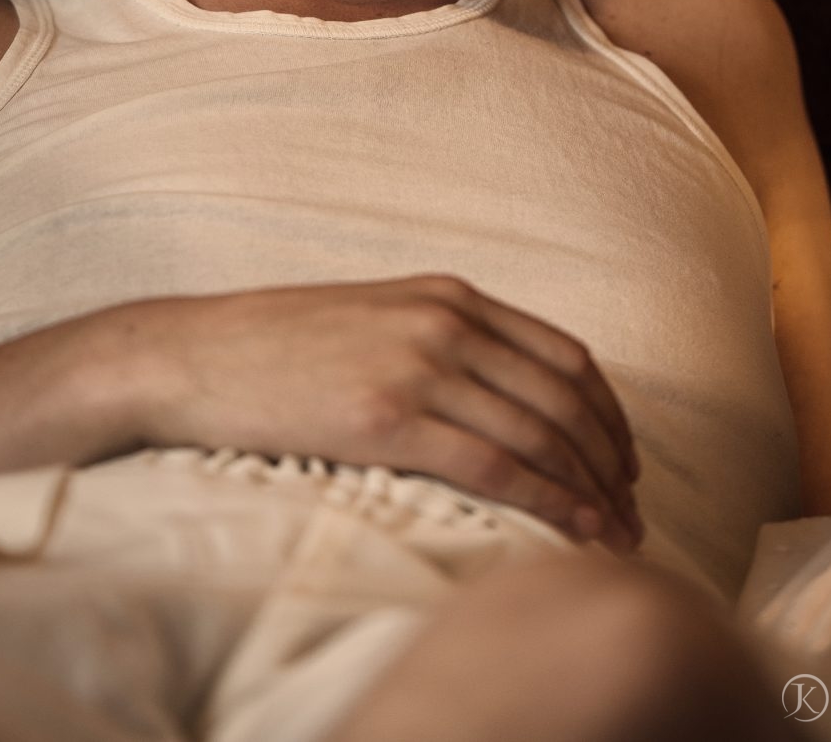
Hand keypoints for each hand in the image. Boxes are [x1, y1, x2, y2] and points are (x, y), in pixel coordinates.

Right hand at [107, 274, 641, 552]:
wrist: (197, 355)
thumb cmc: (278, 346)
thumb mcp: (375, 317)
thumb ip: (440, 338)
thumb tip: (500, 391)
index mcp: (447, 294)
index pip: (564, 353)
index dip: (608, 412)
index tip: (624, 459)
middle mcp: (445, 321)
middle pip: (564, 397)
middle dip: (612, 462)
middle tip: (632, 512)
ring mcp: (418, 366)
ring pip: (540, 435)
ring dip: (590, 491)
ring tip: (614, 536)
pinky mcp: (388, 417)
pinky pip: (495, 466)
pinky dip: (548, 503)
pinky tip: (570, 531)